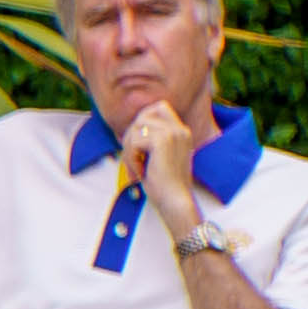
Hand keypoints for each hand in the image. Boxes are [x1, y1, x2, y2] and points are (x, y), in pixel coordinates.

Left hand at [118, 102, 200, 226]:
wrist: (175, 201)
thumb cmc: (163, 184)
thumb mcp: (157, 157)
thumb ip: (149, 140)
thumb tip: (126, 132)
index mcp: (181, 131)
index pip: (159, 107)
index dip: (142, 120)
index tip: (137, 144)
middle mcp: (180, 129)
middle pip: (143, 116)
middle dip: (131, 137)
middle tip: (133, 160)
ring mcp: (173, 133)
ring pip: (136, 129)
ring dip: (129, 151)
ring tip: (136, 168)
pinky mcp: (163, 141)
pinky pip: (134, 142)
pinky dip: (130, 158)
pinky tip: (140, 172)